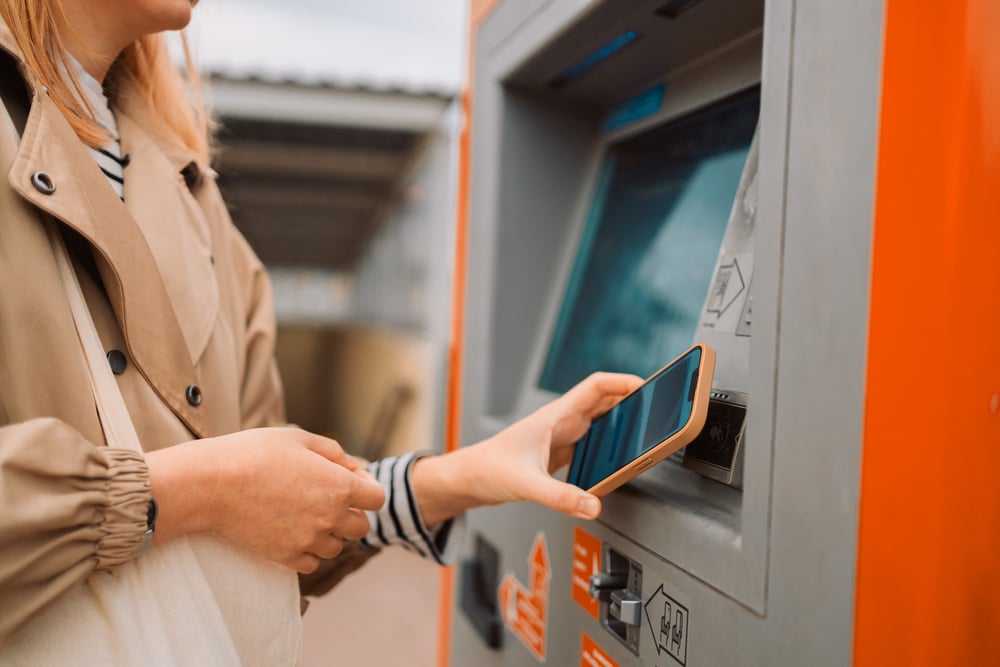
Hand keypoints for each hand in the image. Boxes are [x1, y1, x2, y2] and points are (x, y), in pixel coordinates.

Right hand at [145, 428, 384, 572]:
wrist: (211, 484)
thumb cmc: (254, 453)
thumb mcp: (299, 439)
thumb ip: (333, 452)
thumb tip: (352, 466)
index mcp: (339, 486)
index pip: (377, 498)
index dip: (367, 488)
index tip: (349, 480)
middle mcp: (329, 517)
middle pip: (361, 527)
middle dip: (350, 512)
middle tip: (327, 499)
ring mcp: (308, 540)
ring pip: (336, 547)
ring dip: (329, 534)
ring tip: (306, 515)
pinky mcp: (285, 557)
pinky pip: (311, 563)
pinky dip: (308, 551)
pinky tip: (293, 533)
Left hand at [412, 372, 642, 523]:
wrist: (469, 479)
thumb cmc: (489, 470)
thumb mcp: (527, 484)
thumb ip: (561, 497)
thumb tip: (592, 506)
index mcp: (555, 416)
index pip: (597, 386)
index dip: (625, 381)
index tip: (649, 385)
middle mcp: (561, 422)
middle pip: (606, 400)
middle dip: (633, 400)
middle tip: (659, 409)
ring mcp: (561, 436)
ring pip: (600, 420)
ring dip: (623, 421)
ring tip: (647, 431)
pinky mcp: (559, 452)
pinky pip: (593, 441)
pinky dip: (610, 444)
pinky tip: (619, 459)